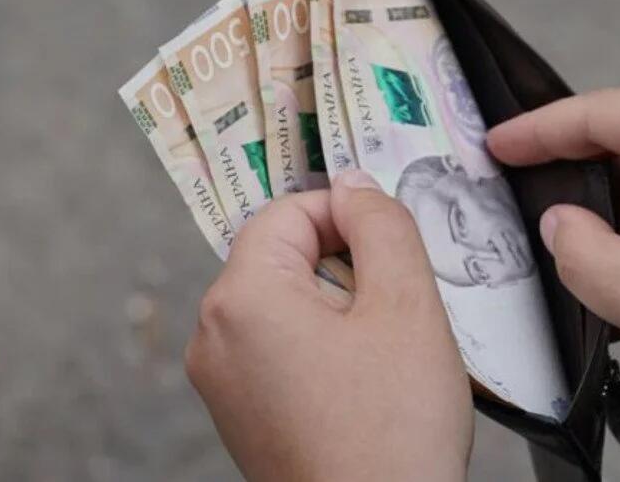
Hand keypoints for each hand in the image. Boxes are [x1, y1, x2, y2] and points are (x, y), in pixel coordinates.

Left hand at [185, 172, 472, 481]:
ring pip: (285, 304)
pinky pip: (279, 349)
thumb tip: (356, 185)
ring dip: (339, 309)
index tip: (392, 243)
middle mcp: (214, 335)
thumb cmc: (391, 434)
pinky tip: (364, 383)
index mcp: (242, 298)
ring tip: (383, 354)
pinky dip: (322, 348)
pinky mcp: (239, 413)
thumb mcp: (406, 306)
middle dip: (345, 266)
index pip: (288, 211)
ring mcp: (221, 380)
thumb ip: (381, 226)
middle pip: (283, 257)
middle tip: (396, 308)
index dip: (347, 215)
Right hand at [488, 84, 619, 451]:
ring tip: (560, 252)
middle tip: (513, 198)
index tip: (492, 146)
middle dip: (567, 176)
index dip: (534, 133)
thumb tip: (556, 227)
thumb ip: (578, 255)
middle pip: (617, 140)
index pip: (593, 115)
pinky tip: (610, 275)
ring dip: (603, 214)